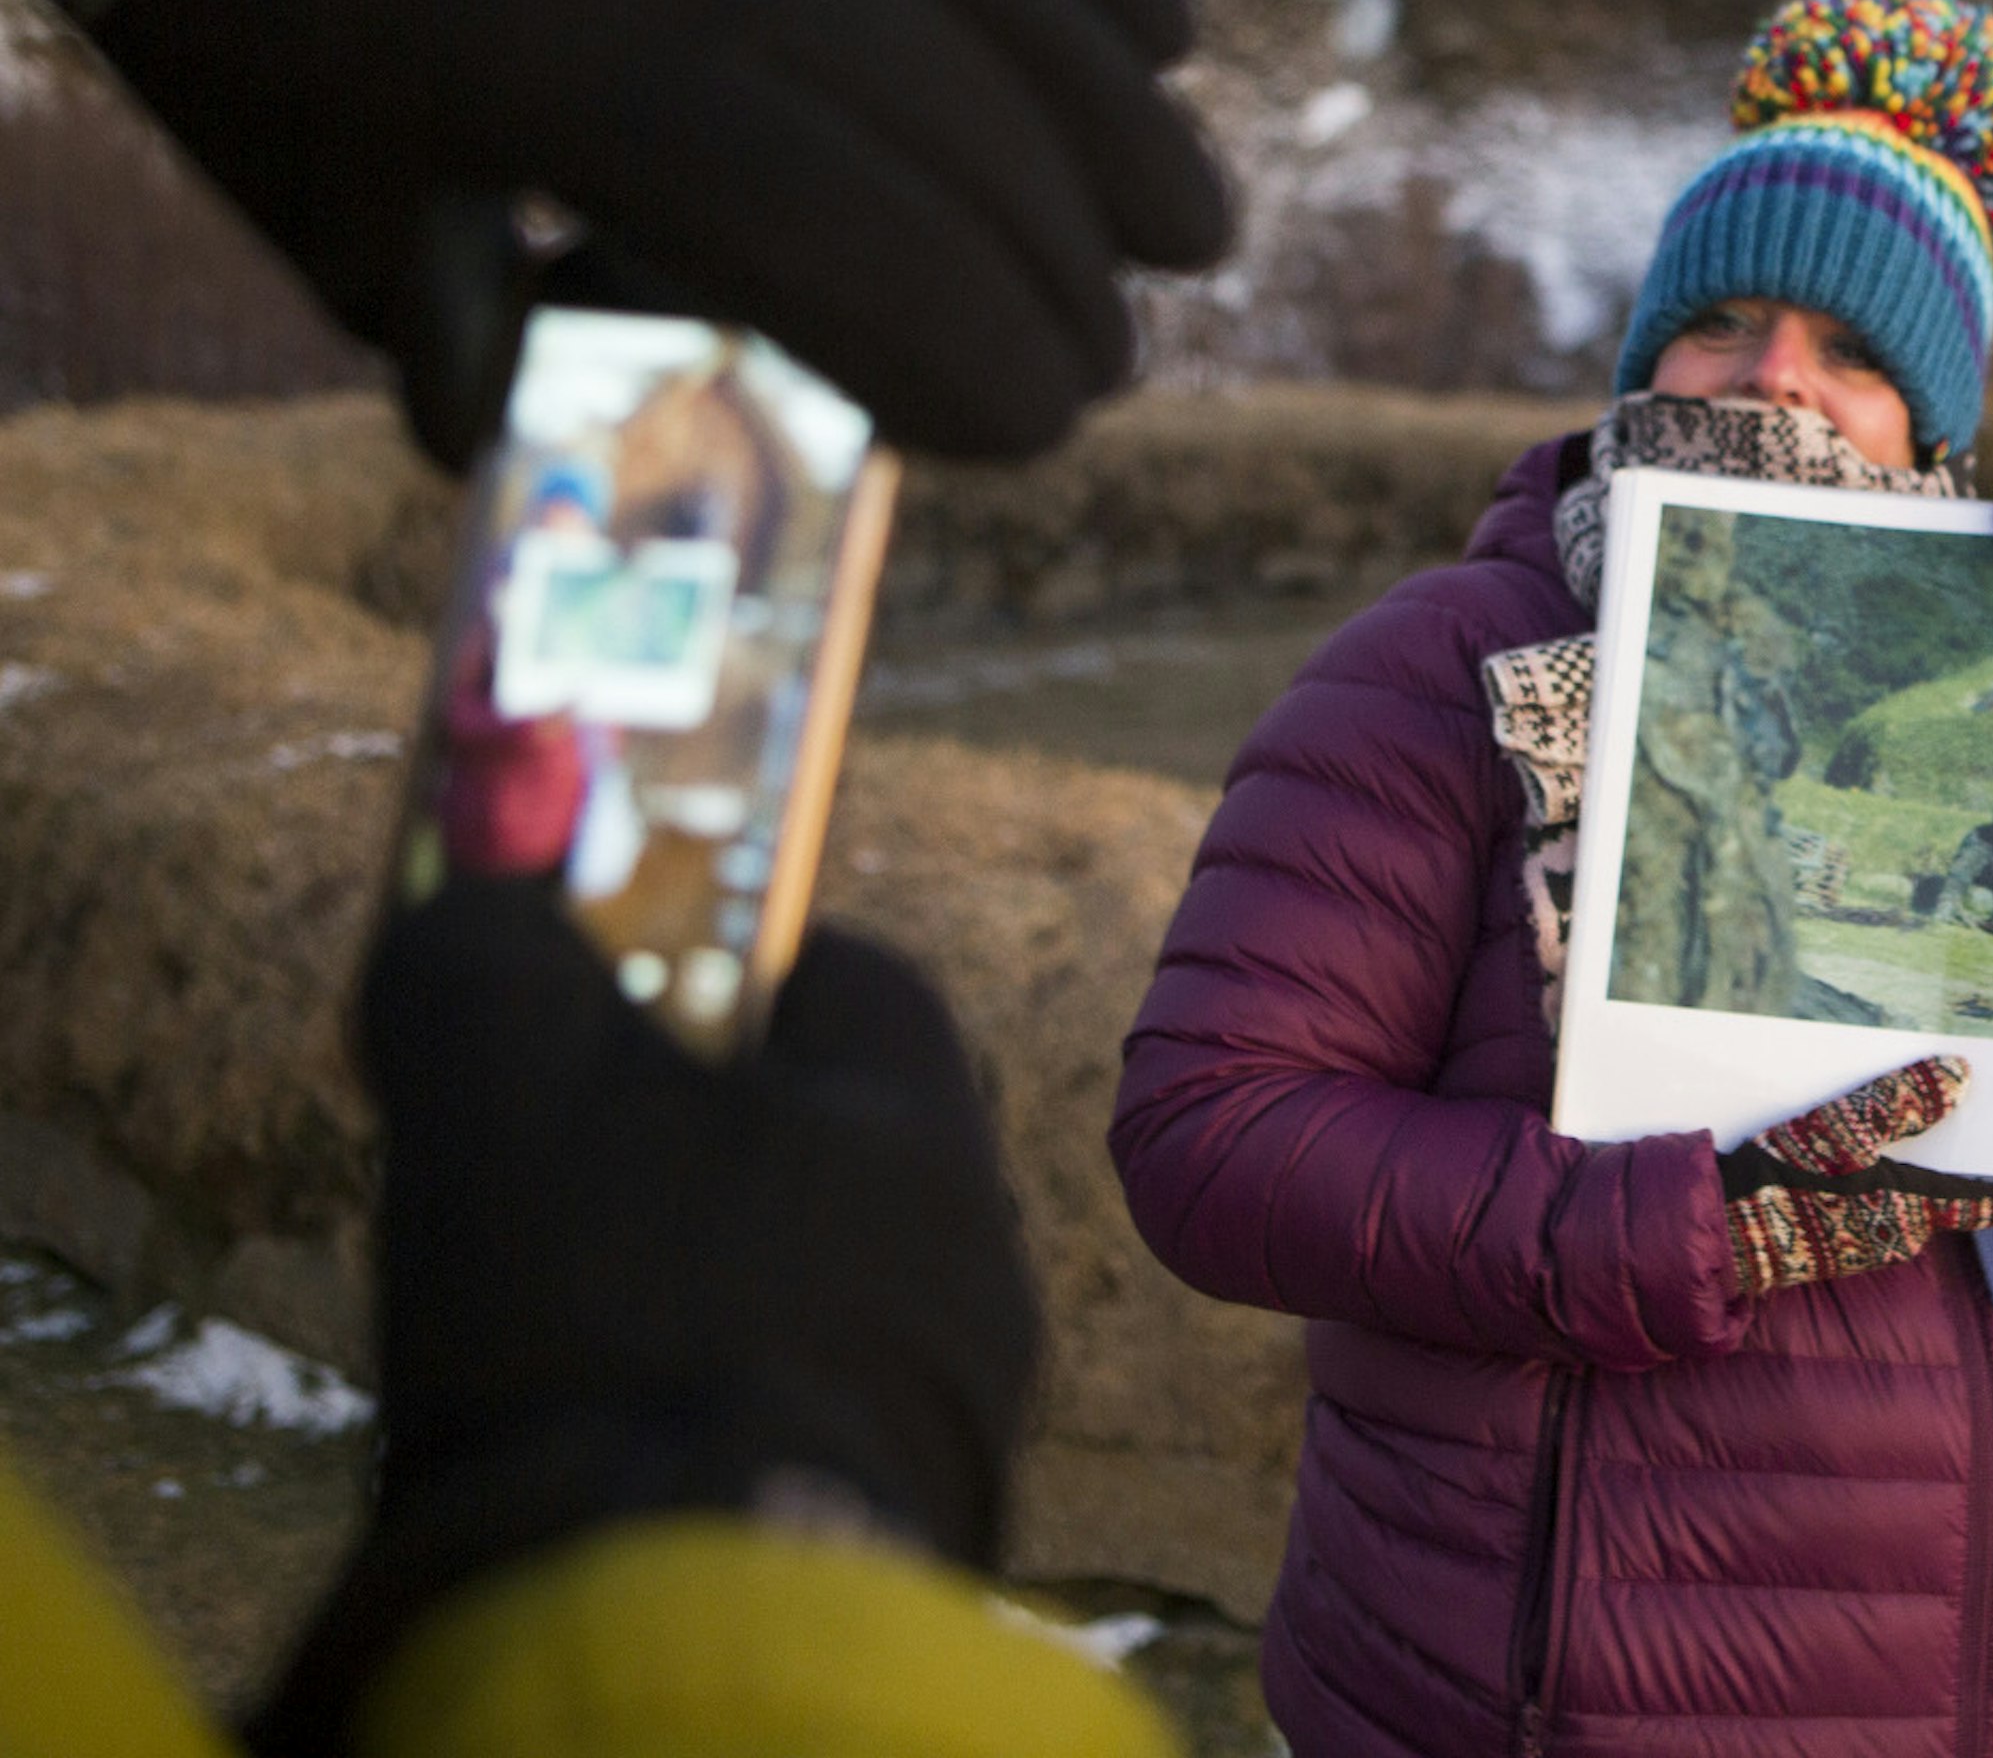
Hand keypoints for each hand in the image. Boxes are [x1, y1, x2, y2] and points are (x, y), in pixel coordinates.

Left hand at [0, 0, 1231, 465]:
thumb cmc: (234, 1)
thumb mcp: (329, 214)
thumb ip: (475, 343)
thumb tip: (606, 454)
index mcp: (593, 88)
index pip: (871, 246)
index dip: (984, 351)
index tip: (1043, 428)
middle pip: (965, 130)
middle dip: (1064, 268)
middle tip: (1111, 361)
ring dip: (1119, 122)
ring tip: (1191, 231)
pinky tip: (1165, 29)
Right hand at [251, 880, 1037, 1751]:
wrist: (683, 1635)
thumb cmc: (608, 1322)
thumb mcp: (497, 1077)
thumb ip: (486, 950)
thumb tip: (477, 889)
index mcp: (929, 1122)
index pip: (839, 972)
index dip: (698, 945)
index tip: (584, 972)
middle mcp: (982, 1261)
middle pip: (815, 1141)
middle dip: (671, 1136)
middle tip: (532, 1159)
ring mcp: (953, 1413)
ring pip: (798, 1294)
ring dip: (674, 1289)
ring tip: (538, 1324)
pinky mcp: (897, 1536)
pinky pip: (786, 1427)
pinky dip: (691, 1414)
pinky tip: (592, 1445)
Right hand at [1716, 1054, 1992, 1299]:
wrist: (1719, 1230)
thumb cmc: (1784, 1181)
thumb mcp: (1844, 1127)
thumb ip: (1904, 1100)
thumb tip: (1961, 1075)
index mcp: (1910, 1211)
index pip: (1982, 1202)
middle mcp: (1895, 1235)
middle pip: (1940, 1192)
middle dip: (1950, 1156)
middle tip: (1958, 1109)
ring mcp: (1862, 1243)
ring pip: (1901, 1197)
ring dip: (1905, 1163)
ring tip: (1896, 1113)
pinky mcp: (1831, 1241)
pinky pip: (1868, 1204)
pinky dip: (1873, 1176)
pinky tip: (1850, 1145)